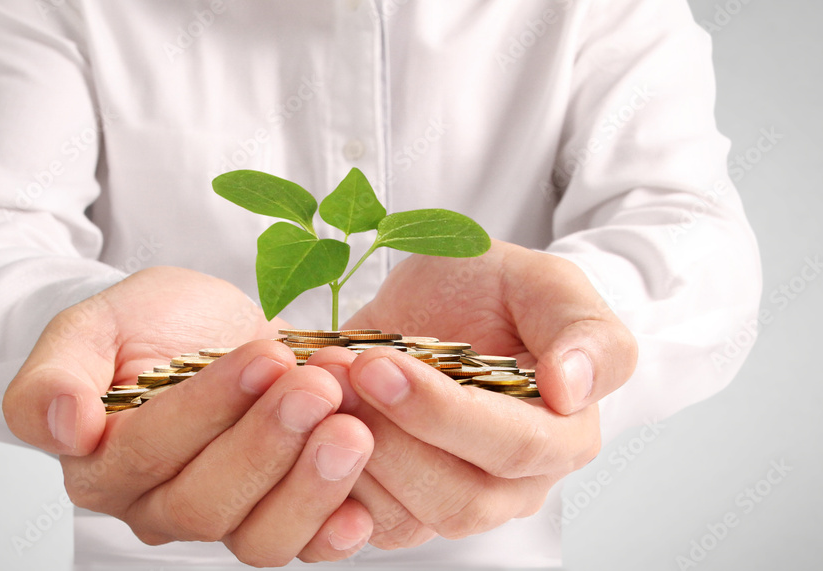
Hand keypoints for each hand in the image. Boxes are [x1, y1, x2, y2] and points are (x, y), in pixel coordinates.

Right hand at [3, 267, 374, 564]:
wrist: (200, 330)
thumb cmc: (143, 326)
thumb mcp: (92, 326)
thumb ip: (55, 375)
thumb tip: (62, 427)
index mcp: (101, 461)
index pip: (148, 450)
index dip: (208, 410)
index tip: (263, 358)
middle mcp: (156, 503)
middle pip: (206, 503)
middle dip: (268, 445)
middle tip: (317, 388)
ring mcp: (220, 514)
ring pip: (256, 537)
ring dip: (309, 485)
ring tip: (351, 428)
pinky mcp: (272, 512)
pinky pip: (300, 545)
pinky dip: (333, 531)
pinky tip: (362, 508)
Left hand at [331, 240, 636, 546]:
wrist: (442, 302)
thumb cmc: (498, 291)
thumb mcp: (544, 283)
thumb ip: (581, 329)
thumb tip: (573, 387)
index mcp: (563, 434)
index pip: (513, 446)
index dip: (442, 412)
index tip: (379, 364)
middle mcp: (513, 484)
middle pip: (456, 499)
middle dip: (388, 437)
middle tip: (338, 372)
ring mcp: (454, 500)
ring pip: (404, 518)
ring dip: (349, 455)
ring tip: (317, 386)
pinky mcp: (399, 506)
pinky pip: (362, 523)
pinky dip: (324, 479)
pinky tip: (304, 422)